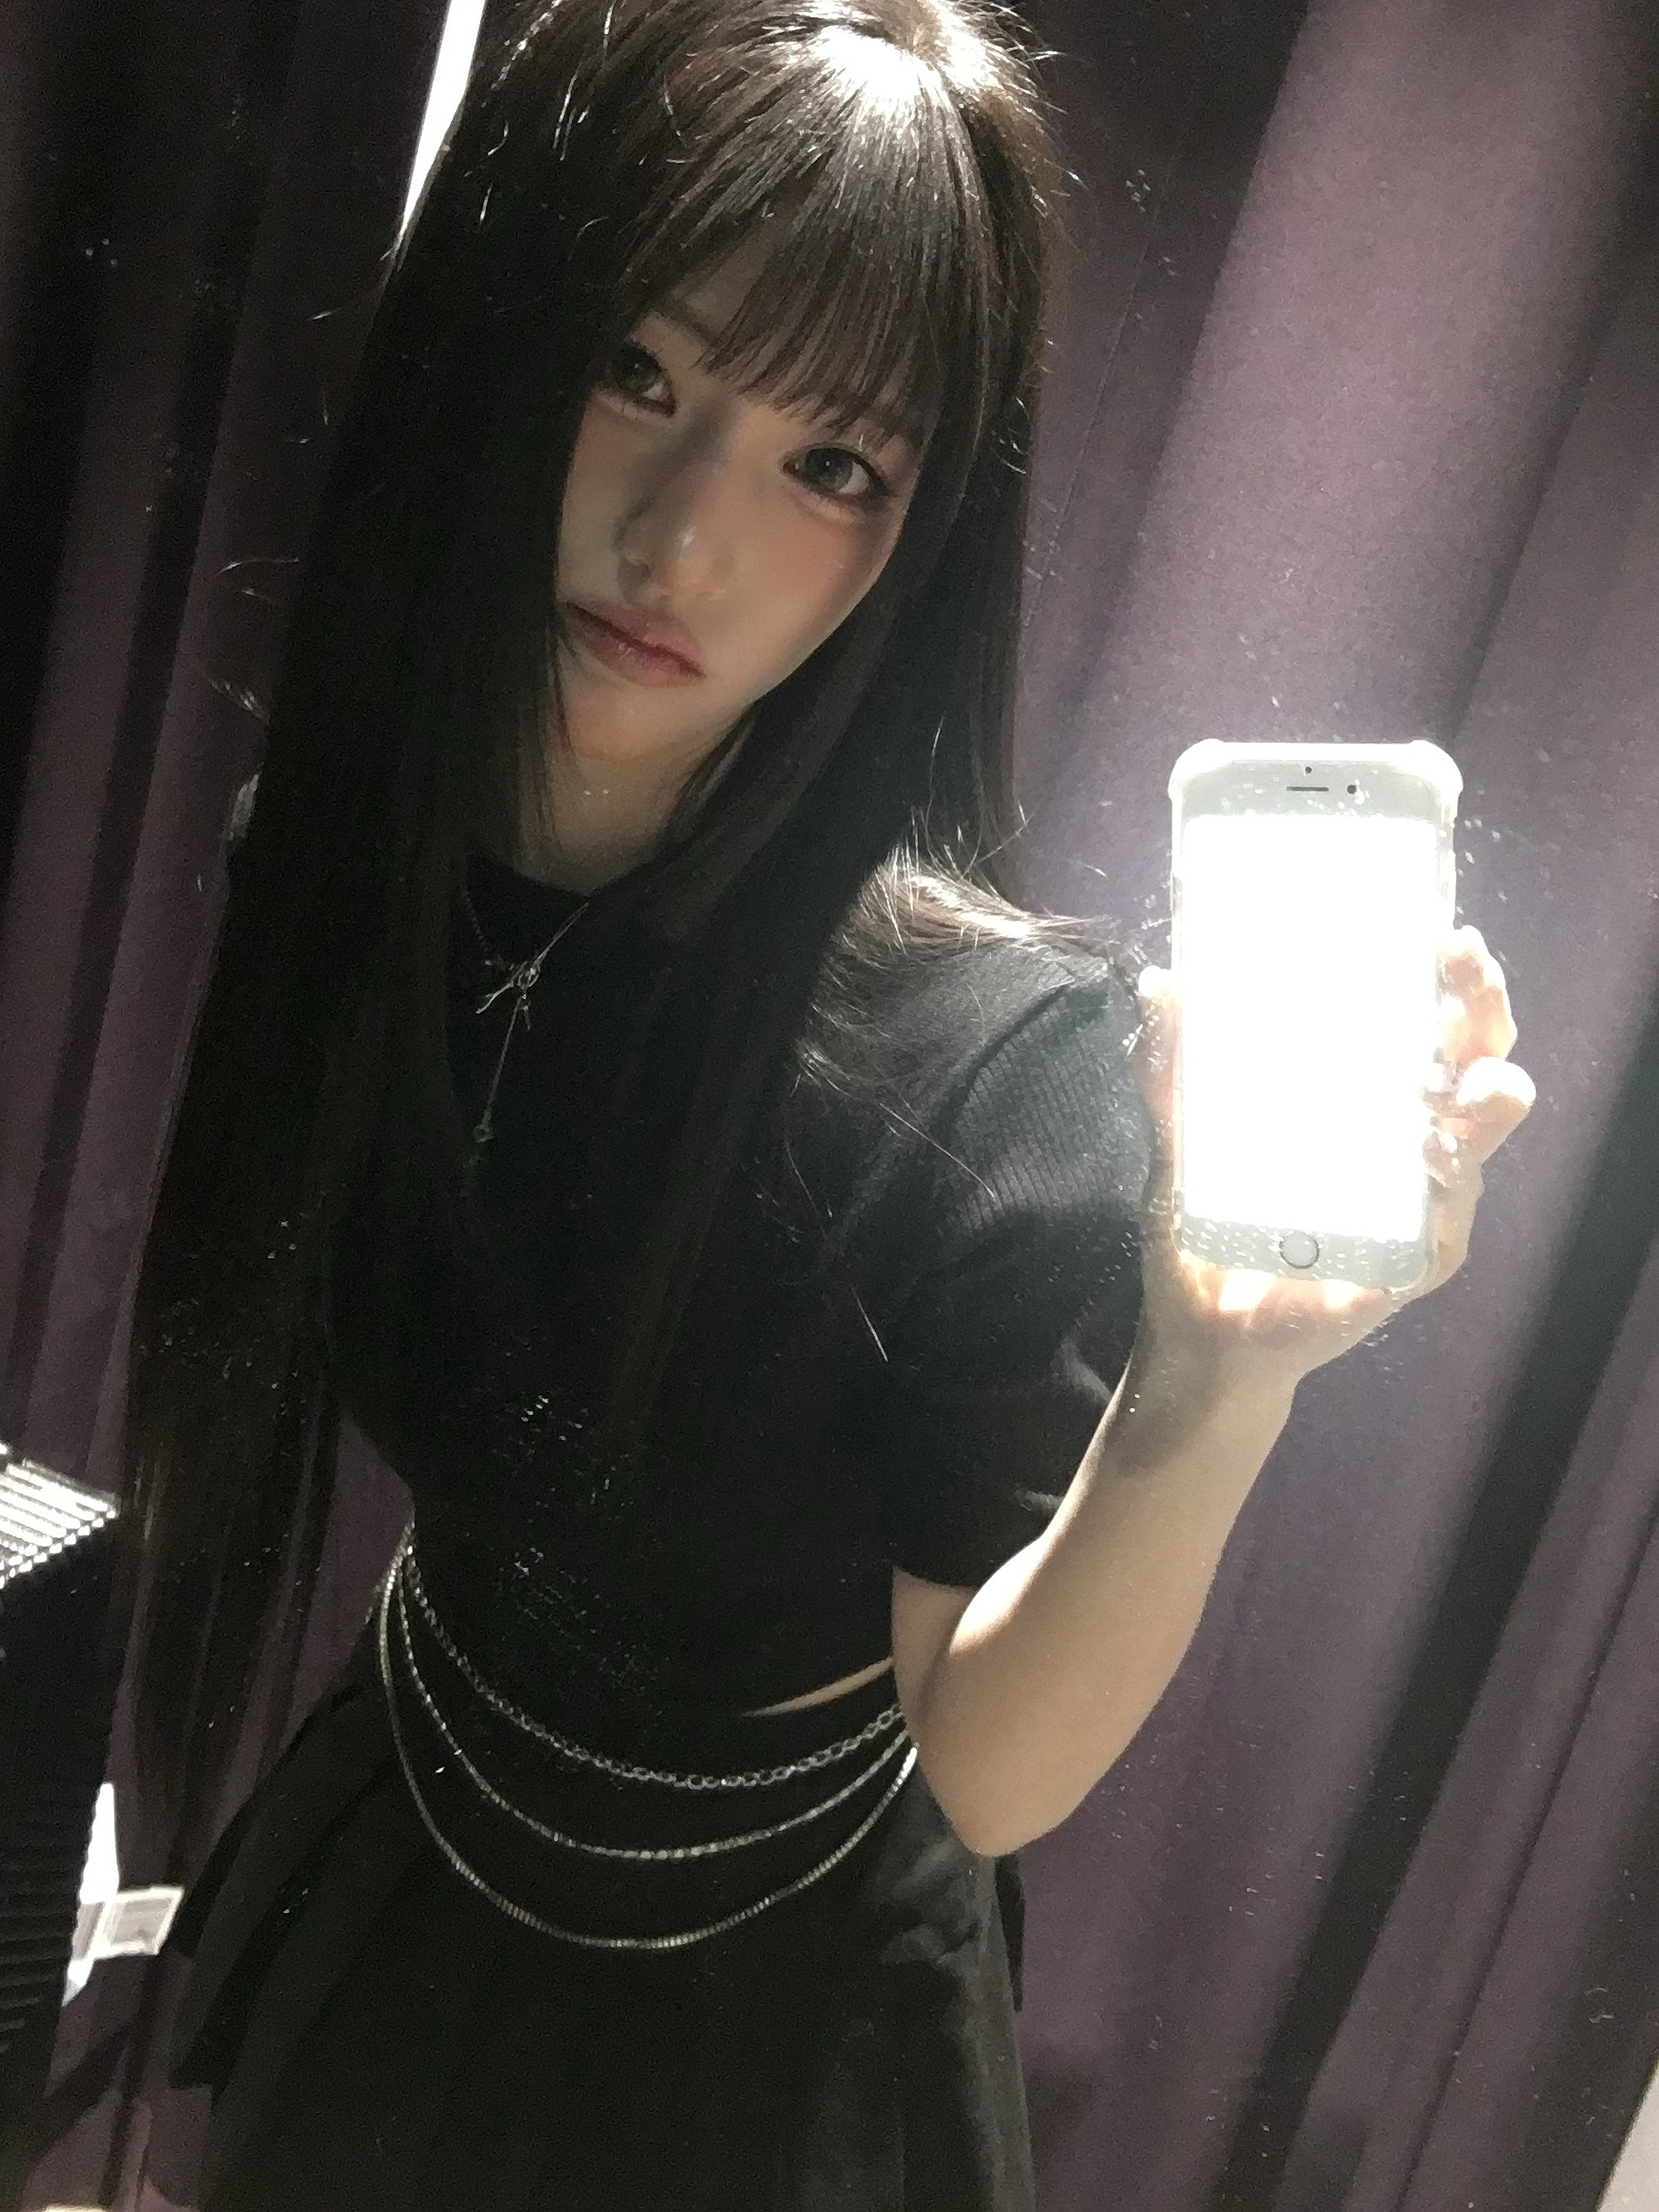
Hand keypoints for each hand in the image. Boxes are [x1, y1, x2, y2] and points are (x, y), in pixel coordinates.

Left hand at [1126, 926, 1536, 1394]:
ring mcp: (1420, 1208)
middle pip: (1479, 1068)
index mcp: (1369, 1108)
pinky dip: (1447, 1185)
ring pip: (1483, 1140)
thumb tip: (1160, 984)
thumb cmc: (1202, 1230)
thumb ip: (1170, 1069)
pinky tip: (1431, 1155)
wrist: (1199, 1331)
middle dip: (1484, 1015)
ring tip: (1456, 1077)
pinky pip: (1448, 1222)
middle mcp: (1409, 1149)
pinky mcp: (1412, 1265)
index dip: (1453, 984)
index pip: (1432, 1033)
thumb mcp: (1181, 1141)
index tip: (1446, 937)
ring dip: (1483, 1097)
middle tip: (1465, 971)